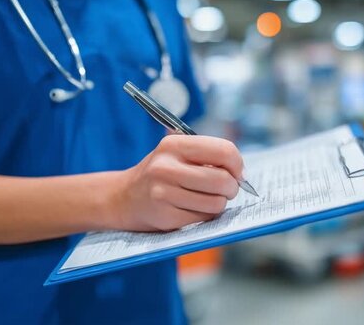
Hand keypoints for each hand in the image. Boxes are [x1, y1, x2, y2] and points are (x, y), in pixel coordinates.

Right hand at [111, 135, 242, 231]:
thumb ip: (207, 156)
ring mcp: (164, 193)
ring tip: (205, 198)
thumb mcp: (177, 153)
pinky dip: (205, 215)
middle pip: (223, 180)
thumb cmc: (160, 174)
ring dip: (218, 203)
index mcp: (174, 144)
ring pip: (216, 202)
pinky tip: (191, 208)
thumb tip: (241, 174)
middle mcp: (166, 167)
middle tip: (225, 189)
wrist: (123, 198)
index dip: (237, 164)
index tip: (237, 172)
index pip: (224, 150)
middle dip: (231, 188)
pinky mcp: (165, 217)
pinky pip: (203, 218)